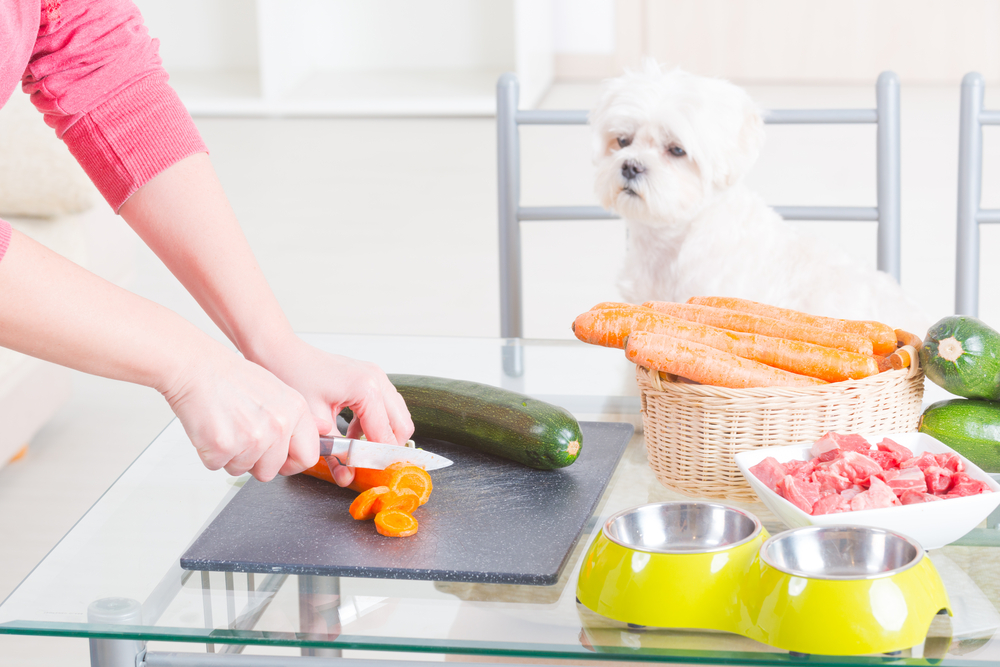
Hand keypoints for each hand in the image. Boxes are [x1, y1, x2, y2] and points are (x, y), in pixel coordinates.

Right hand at [163, 346, 319, 481]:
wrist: (197, 368)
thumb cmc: (232, 378)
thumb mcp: (278, 390)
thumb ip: (299, 417)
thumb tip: (324, 431)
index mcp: (296, 411)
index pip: (308, 457)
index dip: (290, 463)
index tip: (280, 461)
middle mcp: (278, 426)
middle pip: (270, 471)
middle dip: (254, 462)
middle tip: (242, 436)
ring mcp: (252, 438)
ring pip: (242, 470)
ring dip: (231, 456)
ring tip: (226, 427)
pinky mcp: (224, 447)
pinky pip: (217, 466)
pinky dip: (210, 453)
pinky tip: (212, 429)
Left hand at [252, 336, 413, 487]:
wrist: (282, 352)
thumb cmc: (293, 377)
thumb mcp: (315, 422)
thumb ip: (334, 452)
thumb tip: (347, 477)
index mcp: (366, 390)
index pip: (386, 436)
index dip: (380, 460)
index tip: (375, 477)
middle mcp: (377, 380)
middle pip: (402, 426)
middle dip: (387, 449)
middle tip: (369, 467)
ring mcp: (376, 376)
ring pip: (397, 416)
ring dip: (382, 436)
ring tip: (358, 450)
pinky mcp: (370, 376)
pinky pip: (385, 406)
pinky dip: (375, 423)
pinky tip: (352, 434)